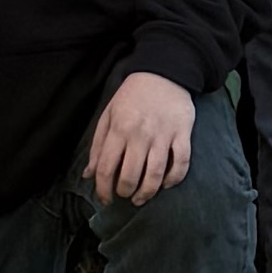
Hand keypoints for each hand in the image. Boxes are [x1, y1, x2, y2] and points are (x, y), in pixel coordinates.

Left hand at [81, 71, 194, 204]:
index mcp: (118, 128)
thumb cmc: (131, 96)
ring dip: (146, 193)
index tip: (105, 199)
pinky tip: (164, 185)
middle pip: (130, 175)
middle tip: (124, 195)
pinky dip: (173, 180)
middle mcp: (140, 134)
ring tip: (140, 198)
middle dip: (125, 192)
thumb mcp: (108, 115)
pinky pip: (181, 164)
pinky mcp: (183, 134)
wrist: (163, 72)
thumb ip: (97, 145)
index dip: (103, 189)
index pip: (106, 168)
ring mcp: (163, 135)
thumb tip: (88, 175)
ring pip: (155, 175)